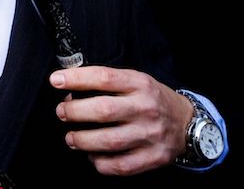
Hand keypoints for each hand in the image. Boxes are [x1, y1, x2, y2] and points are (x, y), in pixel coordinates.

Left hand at [51, 66, 194, 175]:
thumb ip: (107, 83)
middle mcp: (146, 108)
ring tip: (71, 138)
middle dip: (75, 112)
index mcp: (140, 84)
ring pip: (109, 141)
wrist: (187, 123)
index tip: (56, 80)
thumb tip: (69, 88)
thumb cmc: (152, 100)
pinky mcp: (152, 158)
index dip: (76, 79)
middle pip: (103, 110)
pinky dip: (100, 163)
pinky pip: (120, 166)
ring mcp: (150, 135)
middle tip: (62, 112)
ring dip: (82, 140)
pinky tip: (92, 155)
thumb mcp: (136, 81)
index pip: (104, 78)